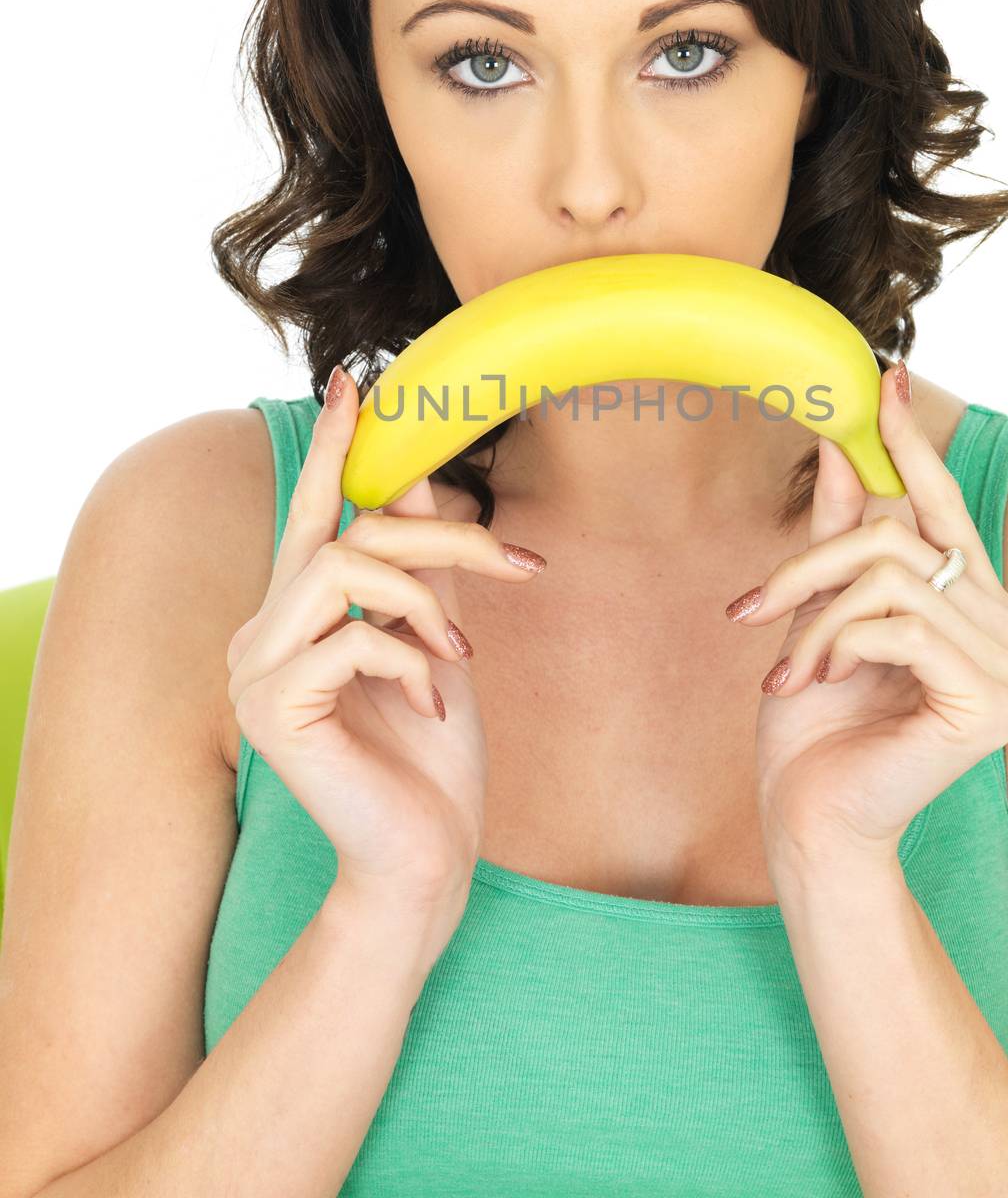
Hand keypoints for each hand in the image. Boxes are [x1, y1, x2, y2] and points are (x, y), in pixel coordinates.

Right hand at [226, 368, 547, 912]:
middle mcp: (259, 635)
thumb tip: (414, 477)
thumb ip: (419, 568)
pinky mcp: (268, 709)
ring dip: (425, 598)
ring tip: (461, 655)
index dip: (333, 448)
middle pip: (345, 532)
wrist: (424, 861)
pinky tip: (434, 700)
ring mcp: (253, 672)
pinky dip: (409, 658)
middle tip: (518, 563)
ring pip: (342, 568)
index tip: (353, 382)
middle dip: (440, 534)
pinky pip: (350, 635)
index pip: (314, 516)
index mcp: (296, 617)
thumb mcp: (435, 641)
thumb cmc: (432, 757)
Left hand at [728, 364, 1007, 873]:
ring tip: (784, 667)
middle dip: (810, 564)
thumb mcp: (816, 611)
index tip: (881, 379)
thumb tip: (834, 441)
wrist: (808, 819)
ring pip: (893, 577)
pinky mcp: (992, 704)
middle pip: (902, 537)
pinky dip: (839, 644)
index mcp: (971, 604)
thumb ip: (840, 531)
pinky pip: (901, 626)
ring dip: (815, 617)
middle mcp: (1006, 628)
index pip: (946, 509)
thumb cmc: (812, 723)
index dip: (911, 444)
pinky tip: (814, 684)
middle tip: (749, 606)